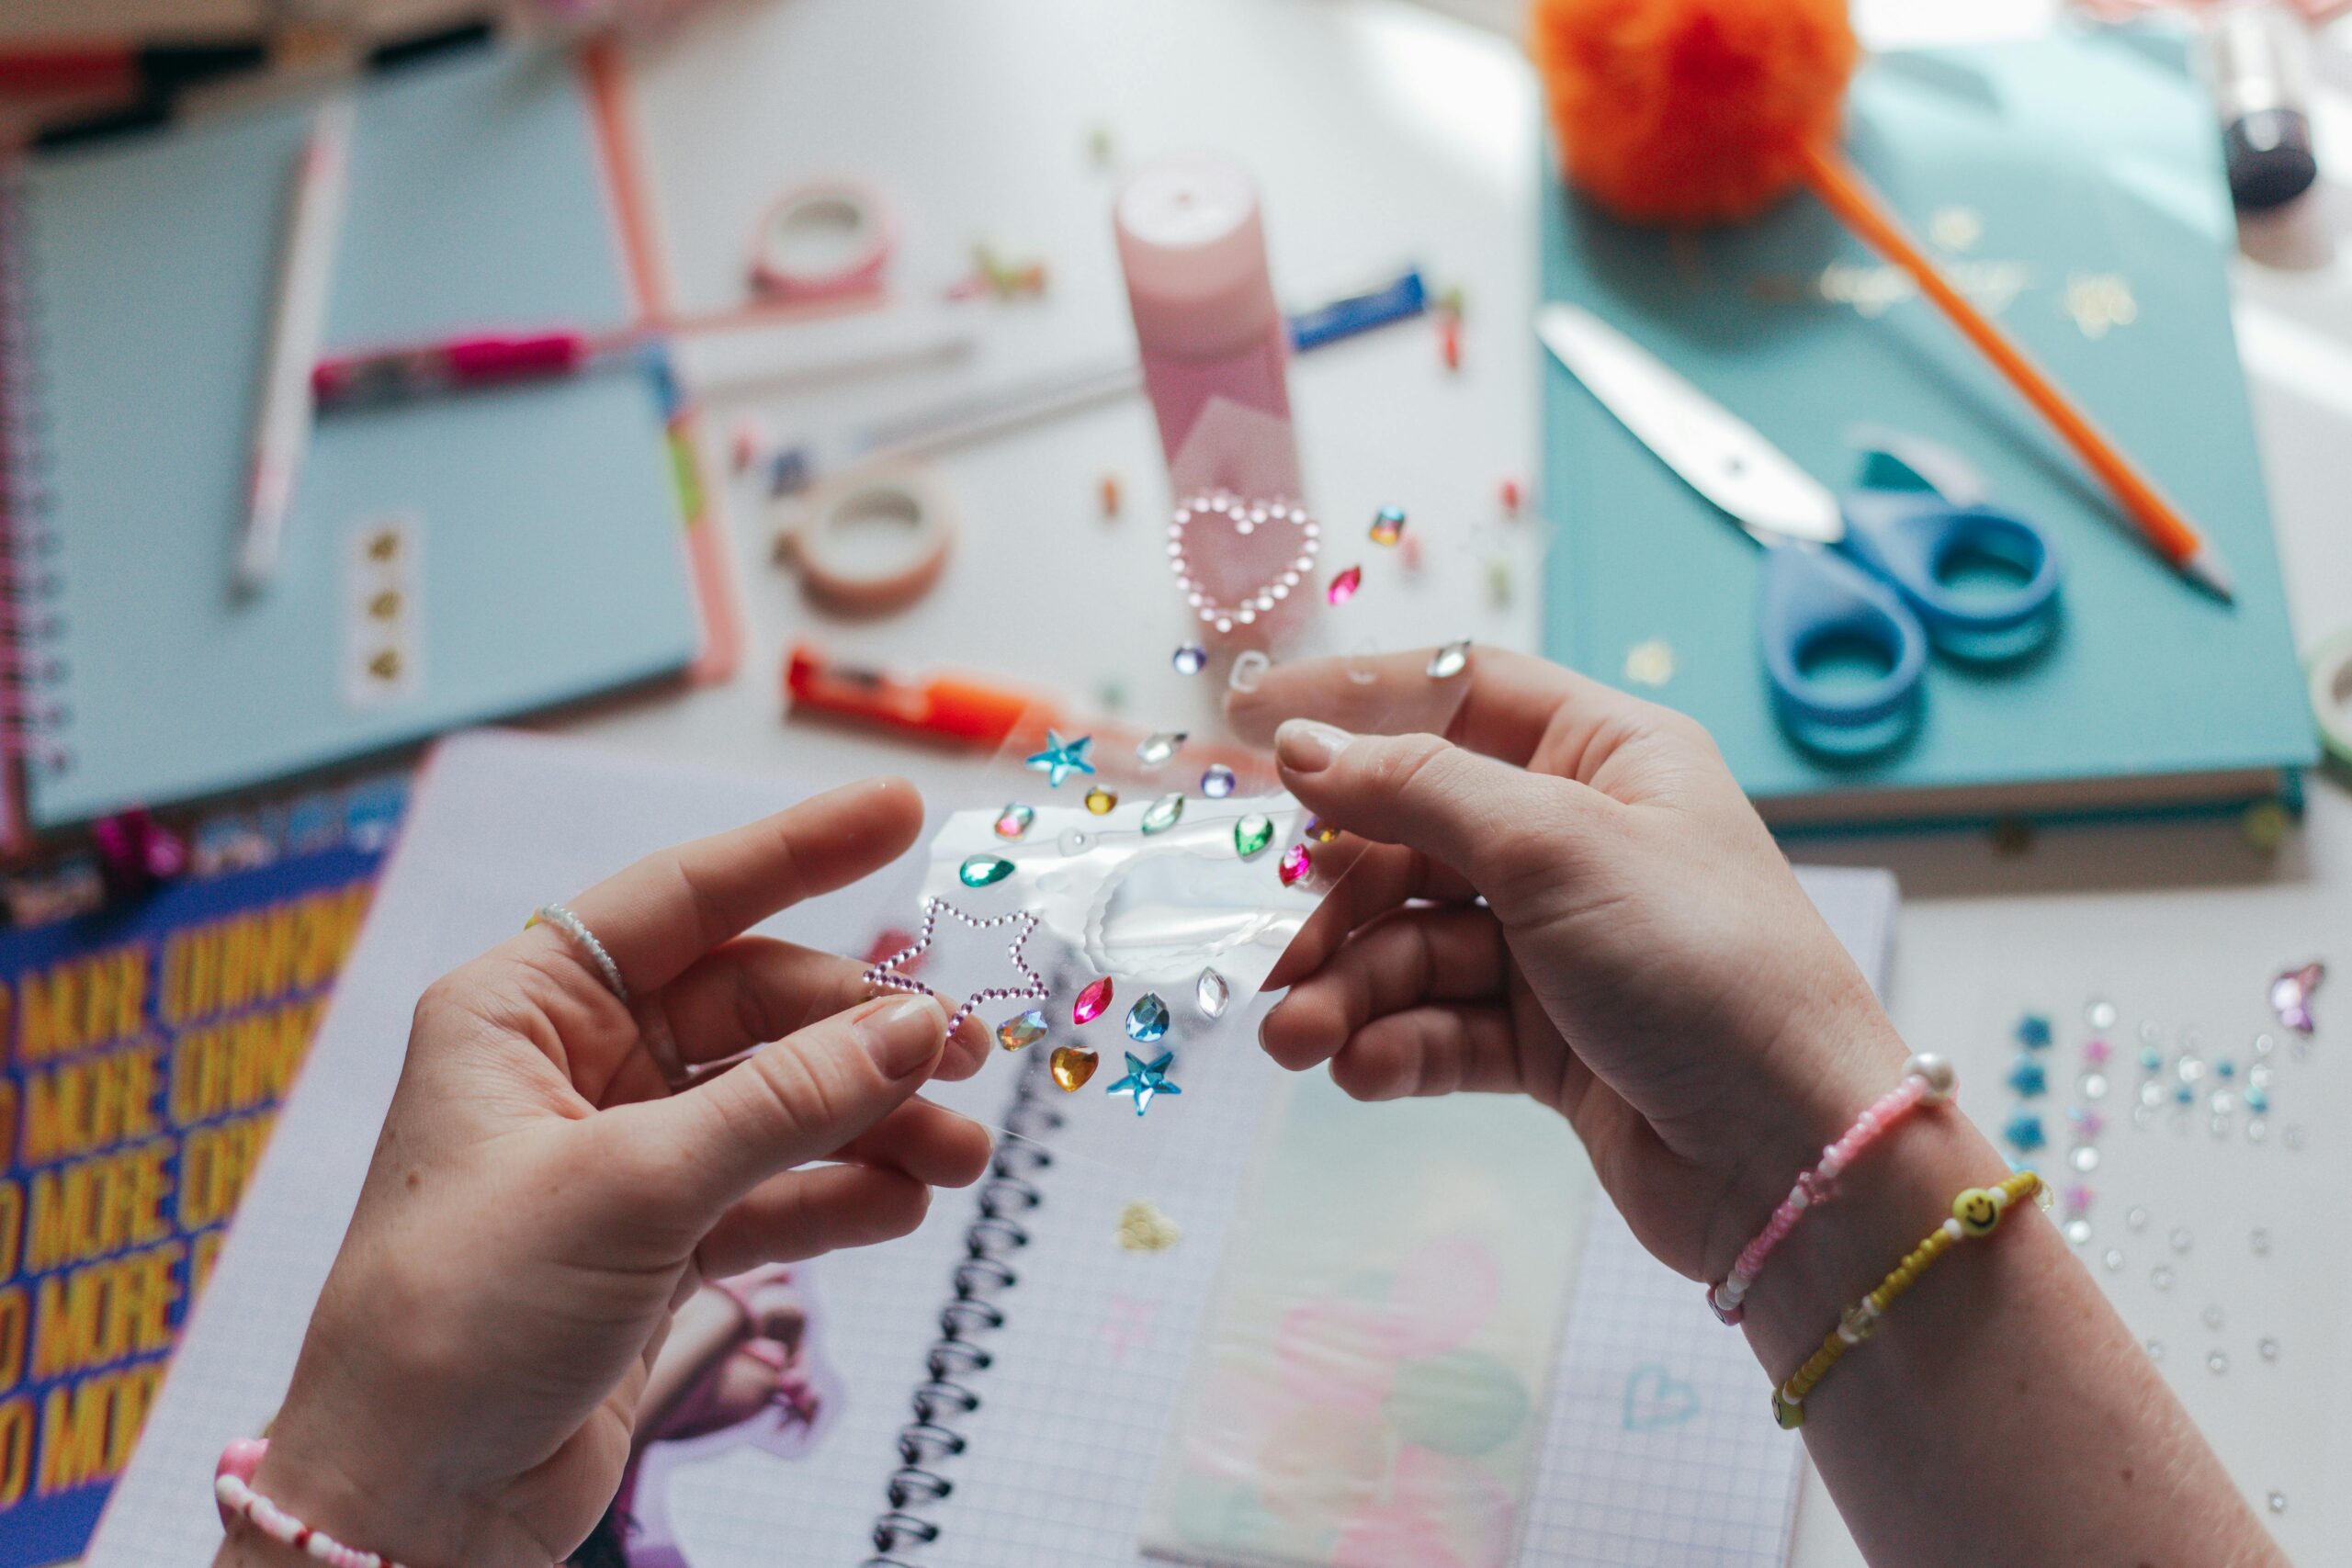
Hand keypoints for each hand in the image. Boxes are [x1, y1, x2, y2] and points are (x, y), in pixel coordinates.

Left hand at [224, 779, 992, 1567]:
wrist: (414, 1507)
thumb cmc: (458, 1322)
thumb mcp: (632, 1187)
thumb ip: (786, 1102)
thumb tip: (914, 1027)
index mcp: (524, 1010)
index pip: (683, 899)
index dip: (797, 852)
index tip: (899, 814)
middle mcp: (574, 1067)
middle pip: (755, 1007)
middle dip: (862, 1029)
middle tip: (962, 1049)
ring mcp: (623, 1155)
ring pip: (780, 1102)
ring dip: (874, 1121)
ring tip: (960, 1154)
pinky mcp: (658, 1240)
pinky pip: (776, 1188)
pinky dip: (842, 1194)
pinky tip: (902, 1203)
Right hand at [1231, 649, 1906, 1283]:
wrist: (1796, 1159)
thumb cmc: (1705, 968)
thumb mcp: (1553, 848)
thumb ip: (1415, 790)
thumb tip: (1300, 748)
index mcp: (1607, 757)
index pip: (1458, 698)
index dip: (1353, 706)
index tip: (1246, 724)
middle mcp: (1581, 840)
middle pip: (1414, 836)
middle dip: (1339, 901)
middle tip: (1278, 956)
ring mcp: (1563, 945)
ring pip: (1415, 943)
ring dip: (1349, 989)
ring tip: (1299, 1040)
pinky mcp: (1549, 1042)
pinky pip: (1441, 1024)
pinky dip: (1395, 1044)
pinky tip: (1364, 1072)